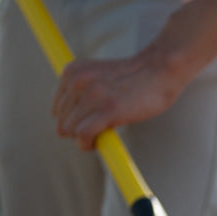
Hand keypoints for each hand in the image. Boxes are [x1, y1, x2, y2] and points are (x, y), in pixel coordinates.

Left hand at [52, 51, 185, 149]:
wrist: (159, 70)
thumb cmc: (134, 77)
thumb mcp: (98, 76)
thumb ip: (82, 89)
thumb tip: (71, 118)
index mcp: (72, 71)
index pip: (58, 109)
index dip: (72, 123)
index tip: (88, 127)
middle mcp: (78, 81)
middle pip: (62, 122)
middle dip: (78, 133)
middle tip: (98, 134)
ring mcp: (92, 95)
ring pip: (71, 130)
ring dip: (84, 140)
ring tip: (102, 138)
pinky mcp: (106, 110)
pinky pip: (84, 135)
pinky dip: (87, 145)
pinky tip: (99, 144)